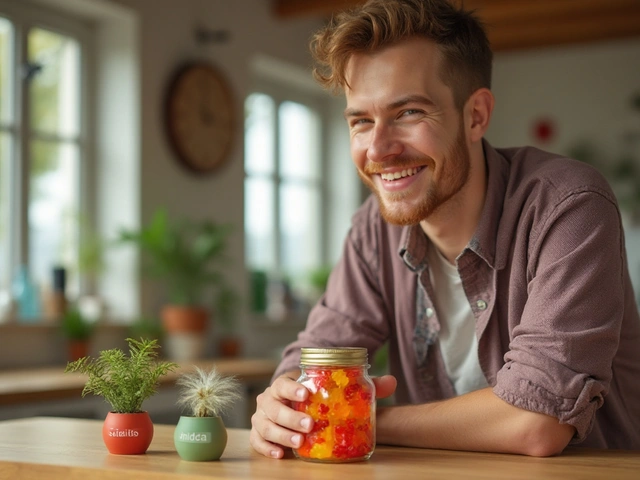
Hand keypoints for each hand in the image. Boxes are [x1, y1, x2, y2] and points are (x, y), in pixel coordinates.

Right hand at [250, 373, 396, 458]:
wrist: (292, 405)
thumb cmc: (314, 396)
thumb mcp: (335, 390)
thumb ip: (361, 385)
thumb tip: (391, 382)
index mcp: (284, 384)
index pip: (283, 383)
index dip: (292, 389)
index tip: (306, 395)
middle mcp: (269, 399)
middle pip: (272, 406)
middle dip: (290, 417)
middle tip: (309, 425)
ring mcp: (262, 417)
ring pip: (264, 425)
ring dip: (281, 434)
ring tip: (300, 442)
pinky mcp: (260, 434)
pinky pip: (257, 442)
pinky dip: (266, 448)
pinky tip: (281, 454)